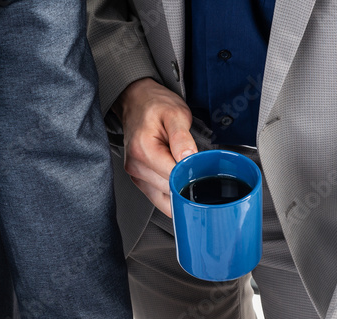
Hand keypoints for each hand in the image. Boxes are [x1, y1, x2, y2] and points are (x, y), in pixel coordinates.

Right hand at [114, 77, 196, 215]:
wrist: (138, 101)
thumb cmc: (155, 106)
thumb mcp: (175, 113)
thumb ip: (182, 138)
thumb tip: (187, 159)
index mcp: (143, 150)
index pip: (173, 177)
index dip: (191, 174)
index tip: (200, 166)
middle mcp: (136, 166)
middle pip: (170, 189)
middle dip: (186, 181)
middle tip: (193, 163)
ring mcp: (136, 175)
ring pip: (166, 197)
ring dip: (179, 187)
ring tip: (181, 165)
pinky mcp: (139, 180)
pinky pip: (159, 198)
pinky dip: (172, 194)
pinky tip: (176, 179)